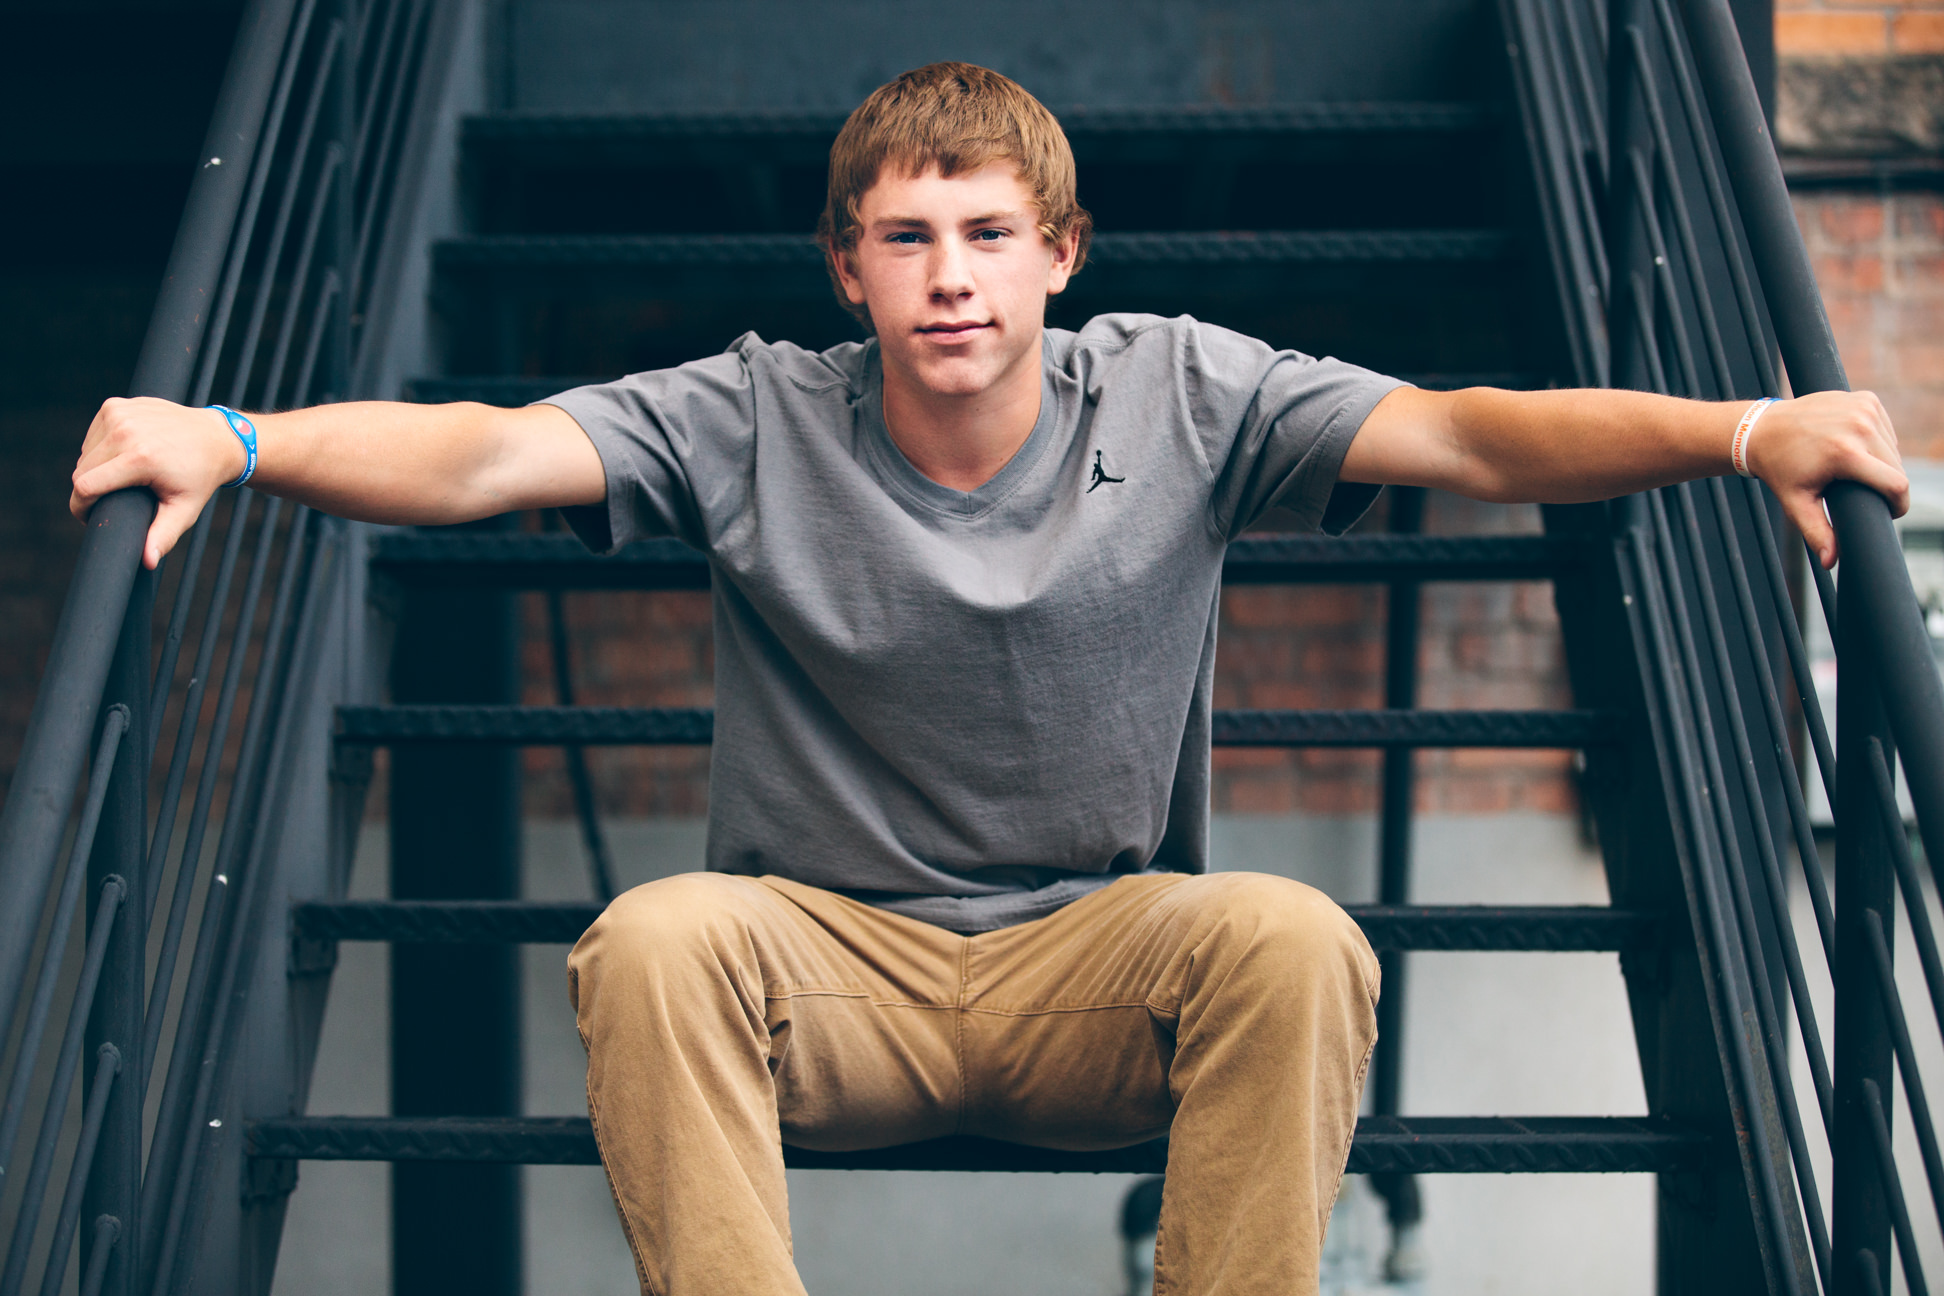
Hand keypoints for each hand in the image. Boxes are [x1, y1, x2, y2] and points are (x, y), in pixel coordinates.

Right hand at [70, 398, 248, 569]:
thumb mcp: (184, 510)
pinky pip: (93, 435)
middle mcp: (126, 431)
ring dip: (97, 468)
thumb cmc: (200, 477)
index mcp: (140, 458)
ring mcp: (119, 414)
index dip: (82, 507)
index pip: (86, 486)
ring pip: (85, 453)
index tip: (90, 518)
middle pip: (82, 471)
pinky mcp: (115, 405)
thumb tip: (147, 562)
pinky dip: (102, 447)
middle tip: (116, 498)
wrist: (217, 438)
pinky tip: (126, 452)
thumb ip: (163, 536)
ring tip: (126, 475)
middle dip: (92, 490)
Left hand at [1747, 390, 1906, 568]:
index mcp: (1845, 453)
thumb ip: (1818, 533)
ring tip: (1853, 469)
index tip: (1890, 513)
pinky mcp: (1866, 398)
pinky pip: (1886, 428)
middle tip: (1862, 492)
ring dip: (1883, 461)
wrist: (1762, 429)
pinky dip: (1877, 440)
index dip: (1897, 504)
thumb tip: (1830, 563)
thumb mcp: (1796, 503)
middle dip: (1886, 484)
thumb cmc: (1780, 469)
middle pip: (1896, 467)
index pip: (1896, 484)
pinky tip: (1855, 446)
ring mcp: (1864, 409)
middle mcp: (1859, 426)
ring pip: (1894, 447)